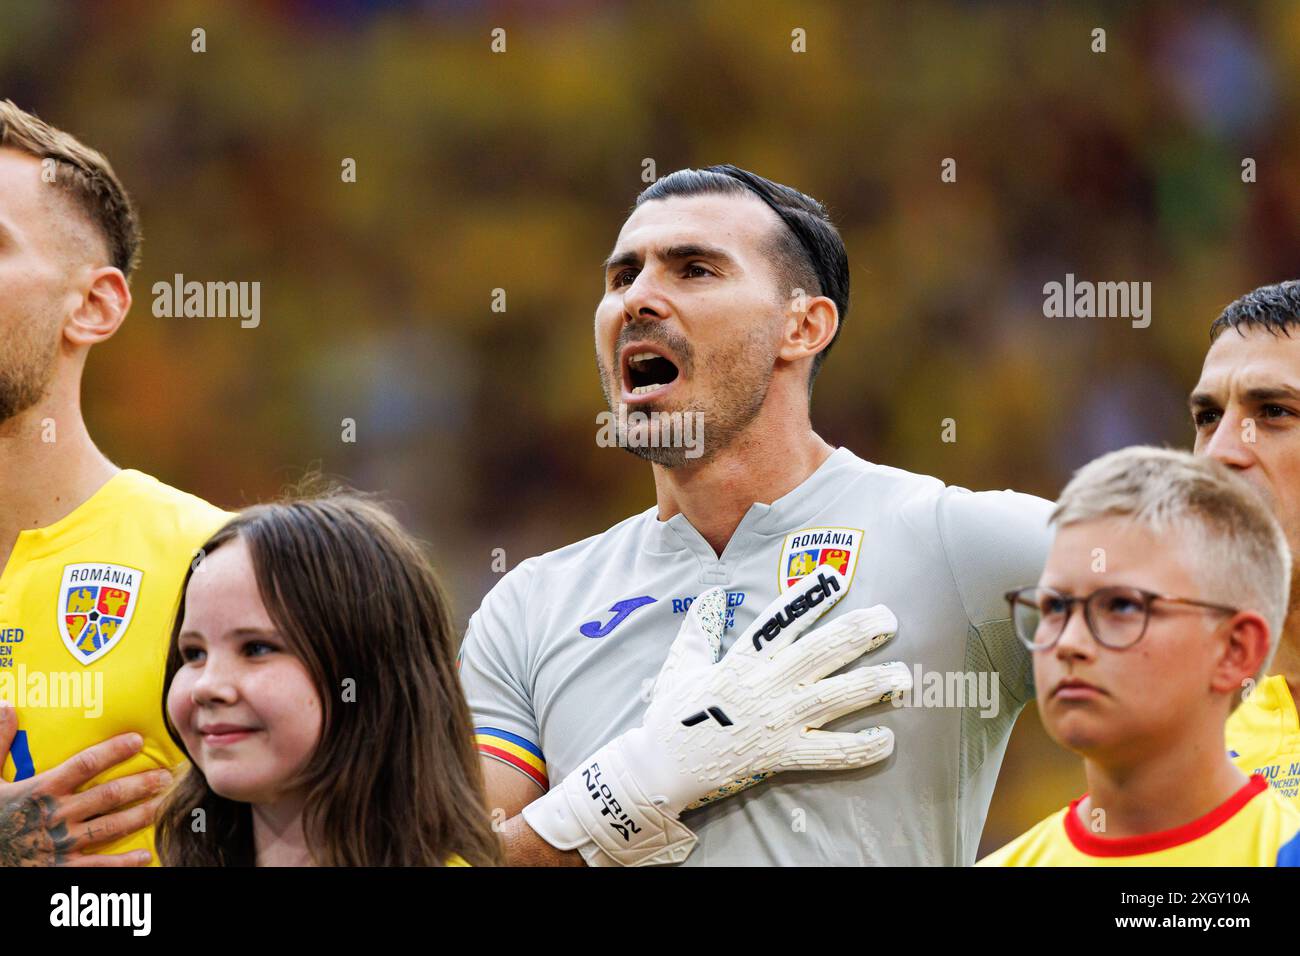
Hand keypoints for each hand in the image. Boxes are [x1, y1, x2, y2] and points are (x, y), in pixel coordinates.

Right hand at [0, 703, 171, 865]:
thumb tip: (5, 705)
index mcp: (41, 790)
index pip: (84, 765)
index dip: (113, 751)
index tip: (138, 740)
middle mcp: (57, 816)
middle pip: (108, 796)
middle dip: (141, 784)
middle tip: (167, 775)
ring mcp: (61, 845)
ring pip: (111, 827)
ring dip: (141, 815)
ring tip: (166, 804)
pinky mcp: (60, 870)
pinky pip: (98, 866)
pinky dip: (124, 863)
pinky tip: (147, 855)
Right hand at [522, 565, 910, 865]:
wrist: (661, 768)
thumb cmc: (672, 715)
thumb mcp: (681, 666)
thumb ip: (700, 630)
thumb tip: (714, 596)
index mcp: (739, 663)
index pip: (779, 623)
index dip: (807, 598)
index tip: (833, 577)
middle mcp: (763, 688)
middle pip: (818, 654)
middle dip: (857, 634)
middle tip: (888, 619)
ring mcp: (775, 723)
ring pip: (832, 699)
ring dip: (871, 686)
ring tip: (902, 676)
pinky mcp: (781, 756)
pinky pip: (828, 753)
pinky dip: (859, 748)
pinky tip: (887, 738)